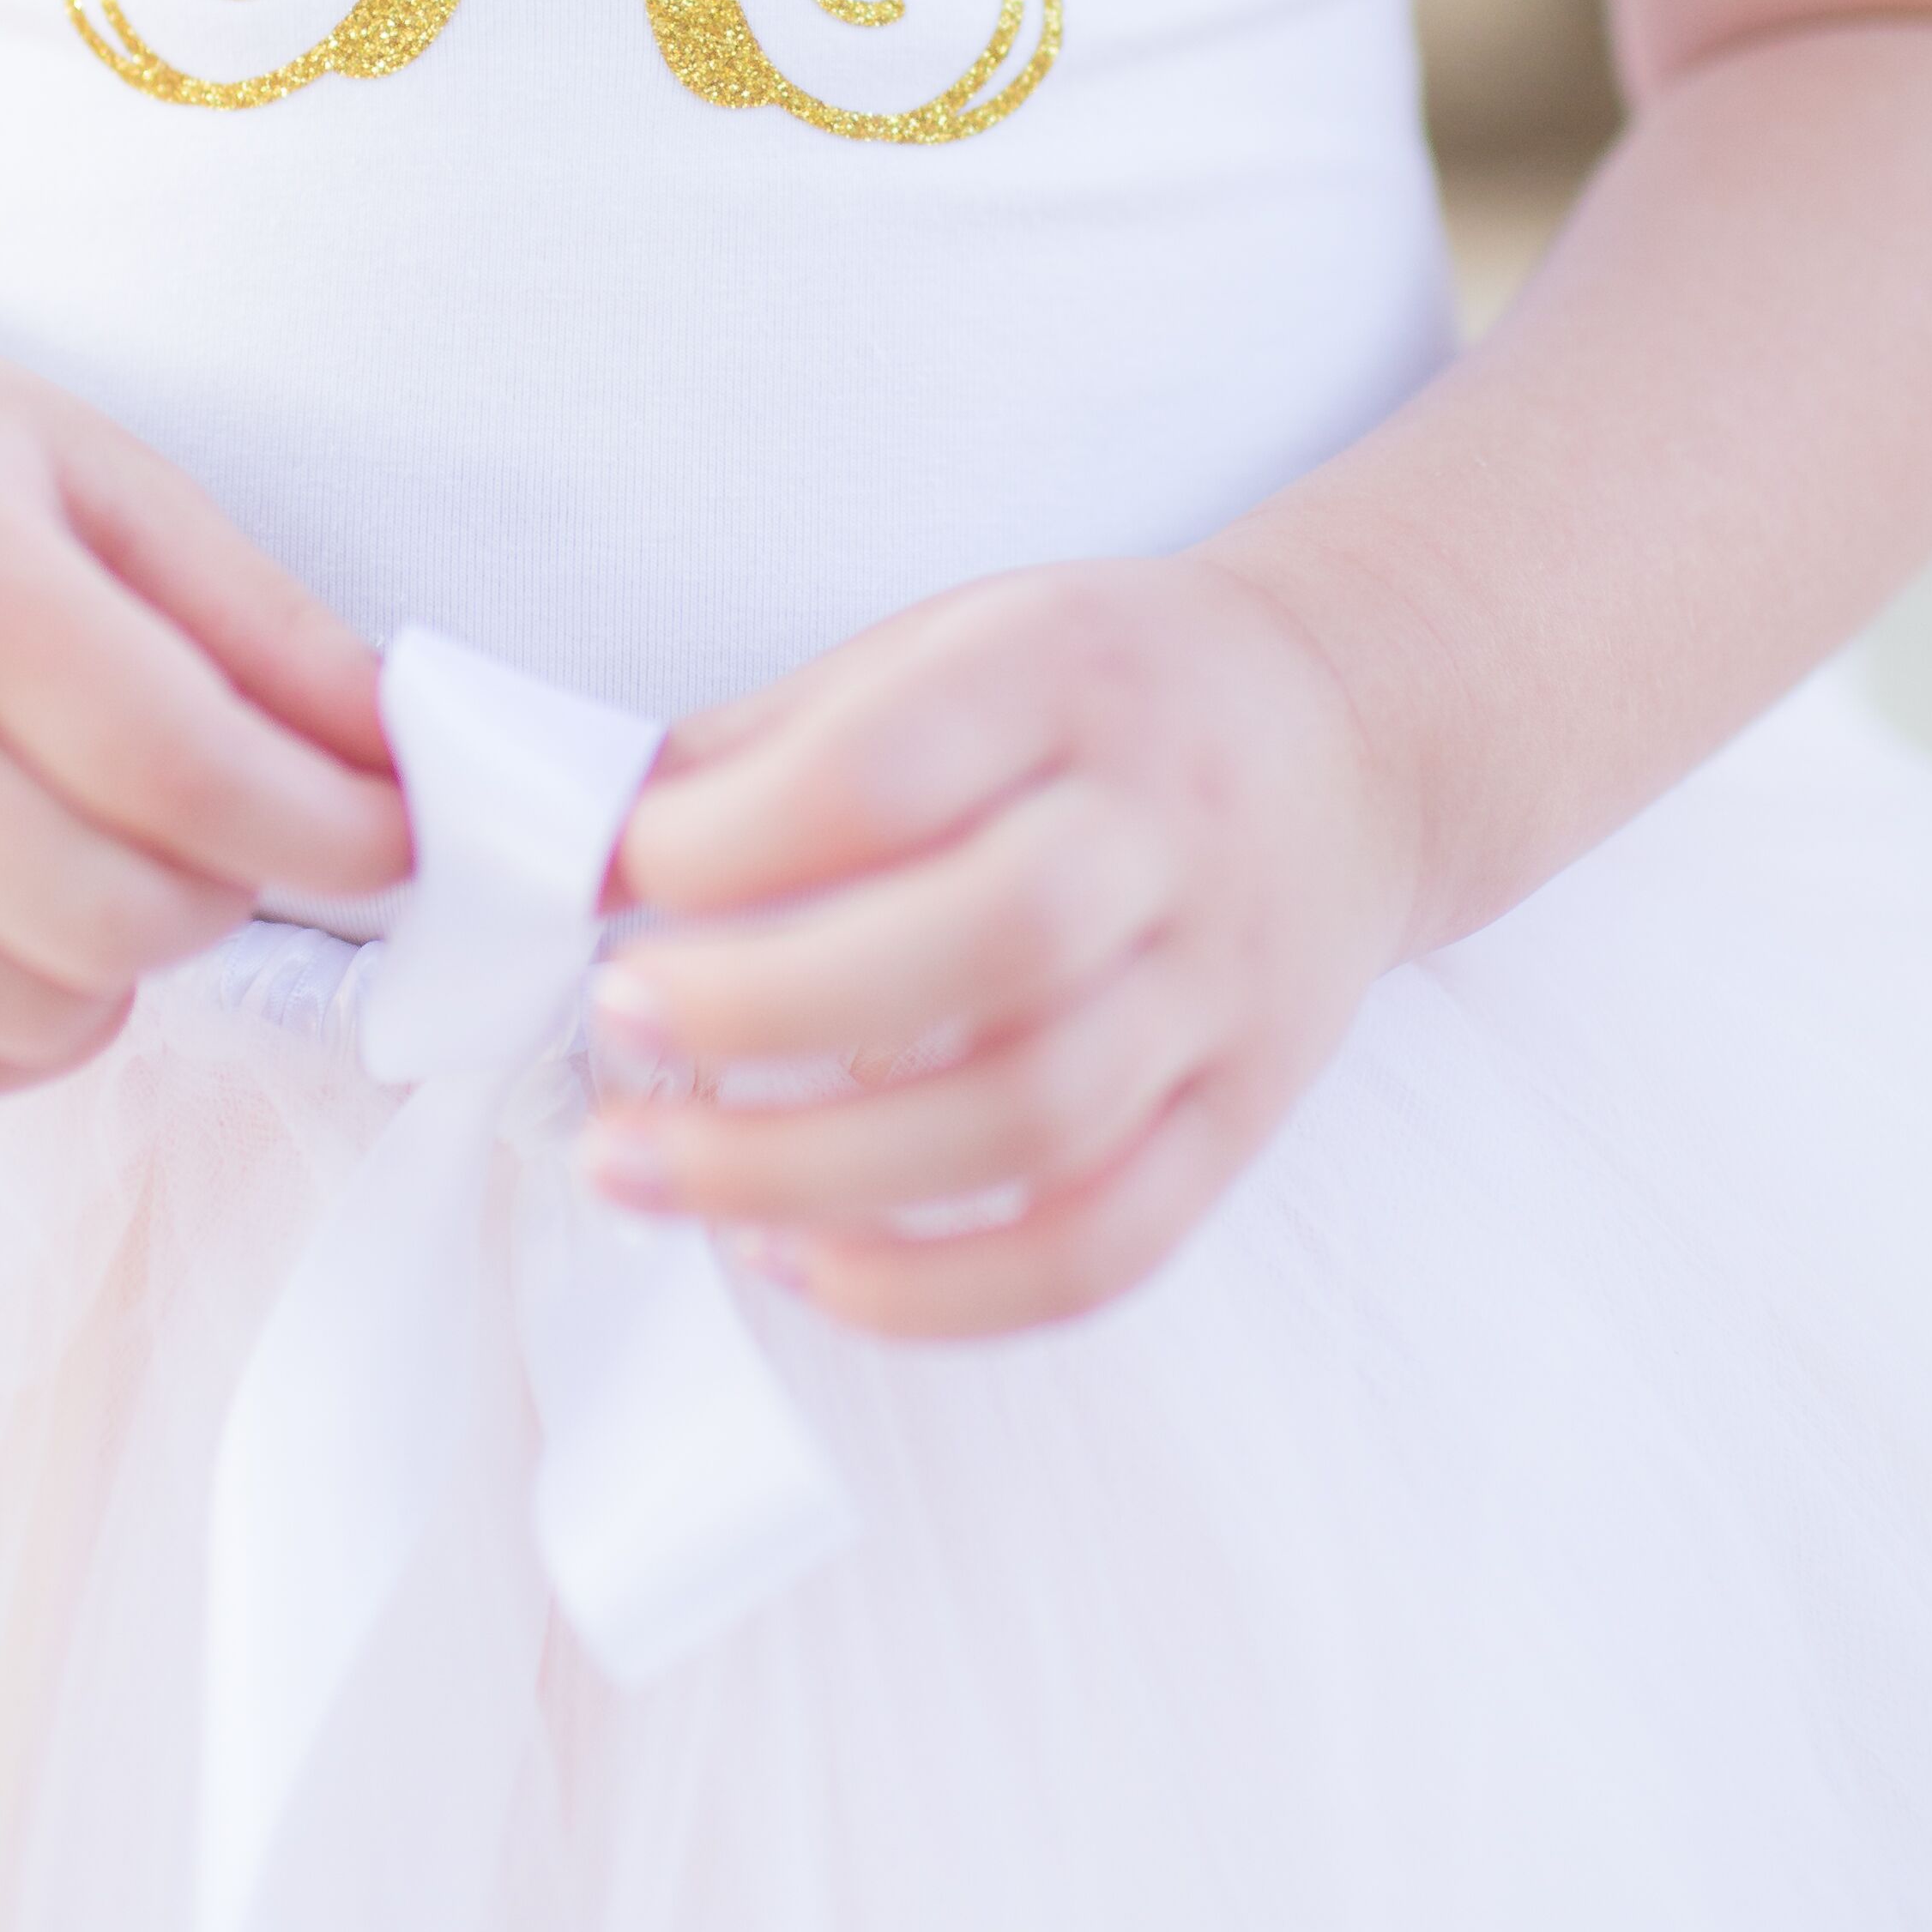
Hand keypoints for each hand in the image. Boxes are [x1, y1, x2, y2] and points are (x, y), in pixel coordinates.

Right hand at [0, 290, 407, 1099]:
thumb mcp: (104, 473)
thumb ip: (261, 622)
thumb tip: (402, 760)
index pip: (179, 768)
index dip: (327, 829)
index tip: (399, 837)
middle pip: (107, 912)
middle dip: (228, 896)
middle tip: (237, 830)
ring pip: (21, 1010)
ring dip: (128, 969)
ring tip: (119, 860)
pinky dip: (26, 1028)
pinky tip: (34, 926)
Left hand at [593, 560, 1415, 1338]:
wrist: (1351, 739)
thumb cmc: (1099, 693)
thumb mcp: (948, 639)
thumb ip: (773, 738)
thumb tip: (580, 840)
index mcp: (1070, 677)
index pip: (896, 766)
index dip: (734, 838)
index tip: (618, 874)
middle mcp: (1166, 833)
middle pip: (992, 945)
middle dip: (766, 1007)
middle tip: (615, 1023)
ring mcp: (1218, 991)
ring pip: (1037, 1119)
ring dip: (815, 1173)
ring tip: (649, 1171)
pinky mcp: (1238, 1121)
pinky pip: (1106, 1247)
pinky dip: (944, 1292)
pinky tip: (801, 1265)